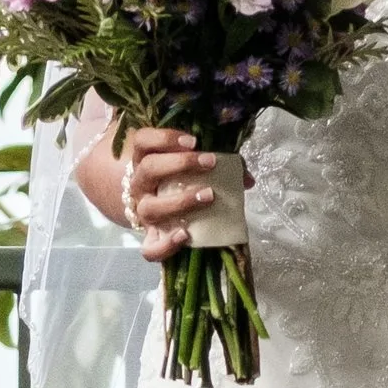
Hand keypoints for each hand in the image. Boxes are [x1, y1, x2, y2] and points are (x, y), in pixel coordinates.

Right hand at [123, 123, 215, 262]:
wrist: (161, 212)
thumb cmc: (181, 182)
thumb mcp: (196, 167)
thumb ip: (220, 166)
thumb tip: (247, 180)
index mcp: (146, 160)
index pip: (143, 141)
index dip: (164, 138)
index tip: (193, 141)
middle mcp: (140, 185)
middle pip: (149, 168)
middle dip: (180, 163)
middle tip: (209, 162)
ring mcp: (143, 212)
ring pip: (150, 207)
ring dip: (179, 201)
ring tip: (208, 196)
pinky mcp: (151, 238)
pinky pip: (149, 248)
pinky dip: (165, 244)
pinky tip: (185, 235)